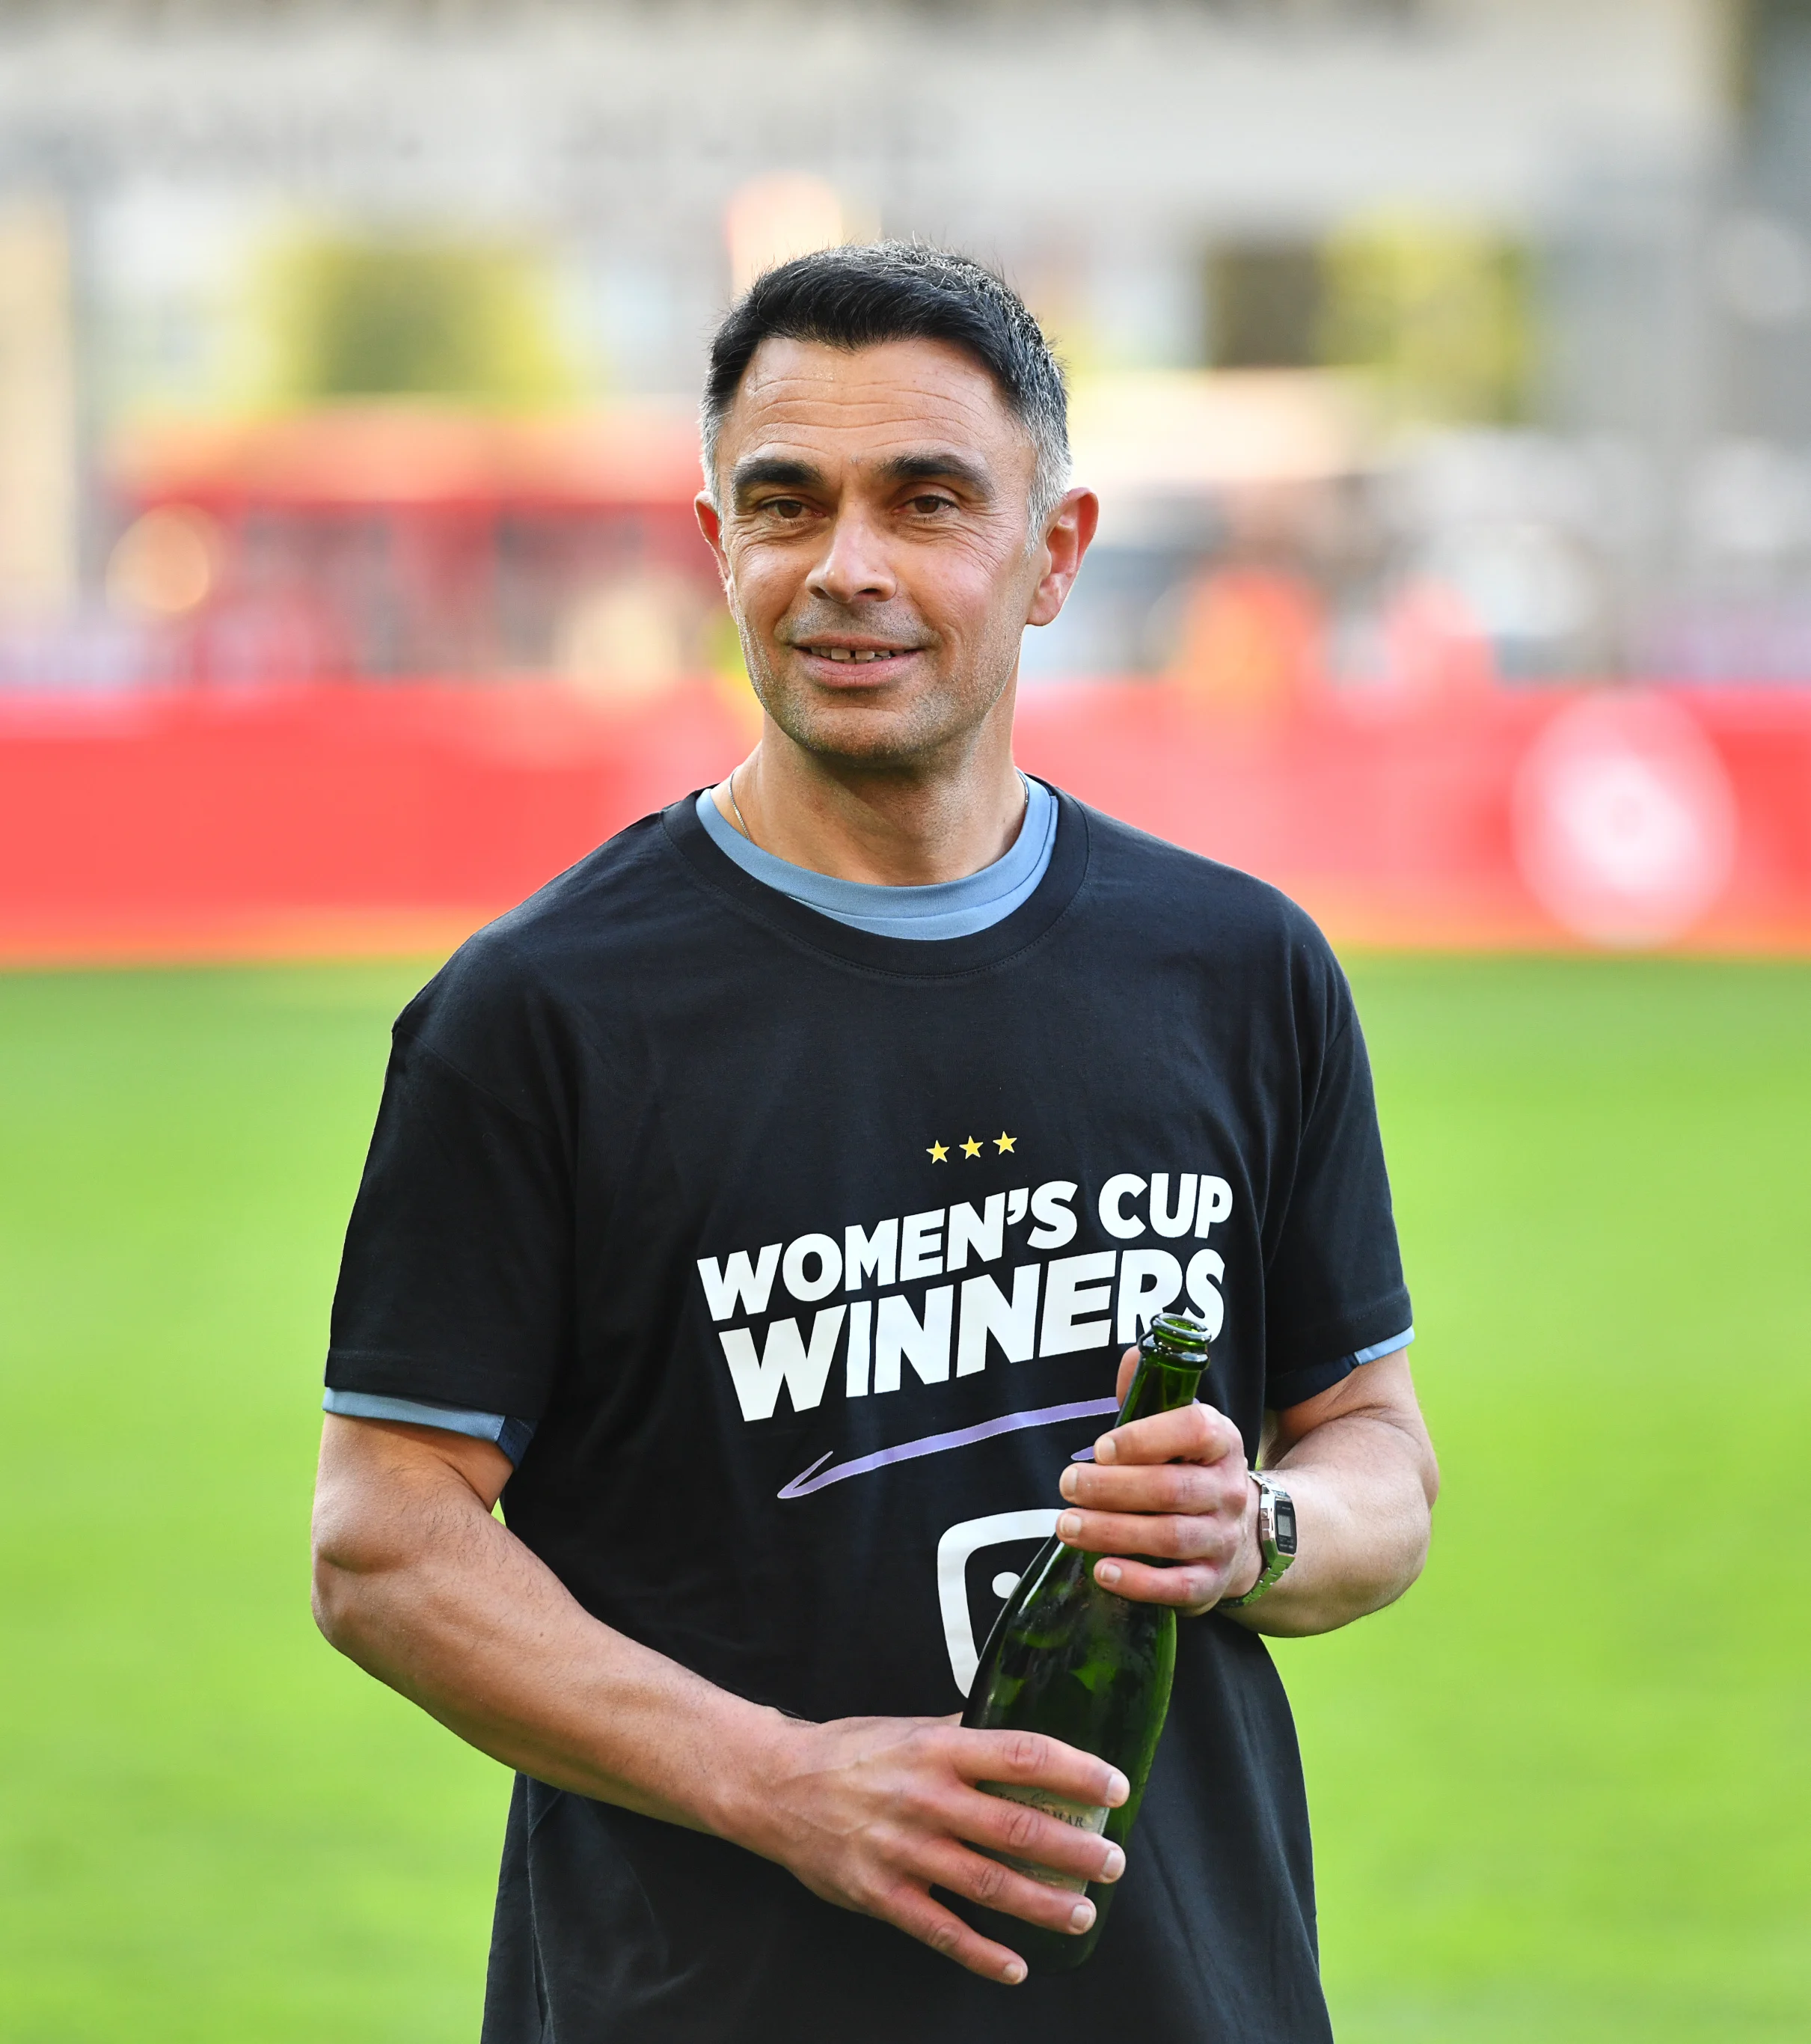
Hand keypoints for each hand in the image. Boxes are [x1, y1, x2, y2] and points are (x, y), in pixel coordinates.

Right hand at [732, 1713, 1128, 1984]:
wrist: (776, 1786)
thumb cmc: (853, 1752)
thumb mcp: (911, 1729)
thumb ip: (964, 1734)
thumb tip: (1020, 1731)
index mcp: (939, 1749)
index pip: (1023, 1754)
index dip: (1076, 1772)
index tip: (1116, 1786)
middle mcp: (926, 1797)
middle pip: (1016, 1826)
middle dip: (1074, 1849)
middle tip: (1113, 1862)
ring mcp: (903, 1849)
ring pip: (988, 1883)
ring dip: (1042, 1903)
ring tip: (1082, 1912)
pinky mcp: (881, 1894)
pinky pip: (941, 1931)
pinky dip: (983, 1954)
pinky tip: (1017, 1966)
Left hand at [1054, 1346, 1260, 1613]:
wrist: (1242, 1535)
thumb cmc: (1188, 1471)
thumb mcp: (1177, 1430)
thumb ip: (1148, 1396)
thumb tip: (1132, 1355)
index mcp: (1221, 1442)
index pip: (1194, 1430)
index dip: (1145, 1437)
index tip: (1101, 1447)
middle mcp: (1228, 1490)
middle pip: (1172, 1488)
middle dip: (1112, 1488)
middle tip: (1068, 1485)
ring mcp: (1223, 1539)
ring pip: (1170, 1537)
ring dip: (1113, 1532)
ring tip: (1067, 1526)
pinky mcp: (1211, 1582)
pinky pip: (1179, 1587)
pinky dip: (1139, 1582)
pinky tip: (1102, 1571)